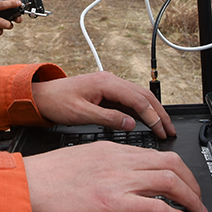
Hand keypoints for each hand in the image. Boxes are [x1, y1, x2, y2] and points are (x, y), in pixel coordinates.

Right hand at [23, 142, 207, 211]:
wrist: (29, 185)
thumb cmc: (47, 177)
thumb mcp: (82, 159)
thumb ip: (105, 164)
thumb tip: (121, 177)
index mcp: (111, 149)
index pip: (154, 153)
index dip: (176, 167)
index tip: (183, 179)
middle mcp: (119, 161)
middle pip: (170, 162)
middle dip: (191, 180)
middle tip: (197, 196)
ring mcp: (118, 181)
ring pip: (169, 181)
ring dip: (190, 197)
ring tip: (197, 210)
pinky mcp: (114, 204)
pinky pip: (156, 207)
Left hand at [32, 71, 175, 138]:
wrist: (41, 96)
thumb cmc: (56, 102)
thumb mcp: (81, 114)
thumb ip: (107, 118)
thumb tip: (131, 124)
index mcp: (105, 83)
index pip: (137, 99)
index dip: (152, 116)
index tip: (161, 130)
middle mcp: (110, 81)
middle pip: (143, 95)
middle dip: (159, 113)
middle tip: (170, 130)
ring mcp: (109, 85)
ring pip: (138, 97)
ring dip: (152, 111)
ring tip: (164, 127)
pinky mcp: (106, 92)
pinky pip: (129, 100)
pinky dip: (141, 111)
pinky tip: (147, 121)